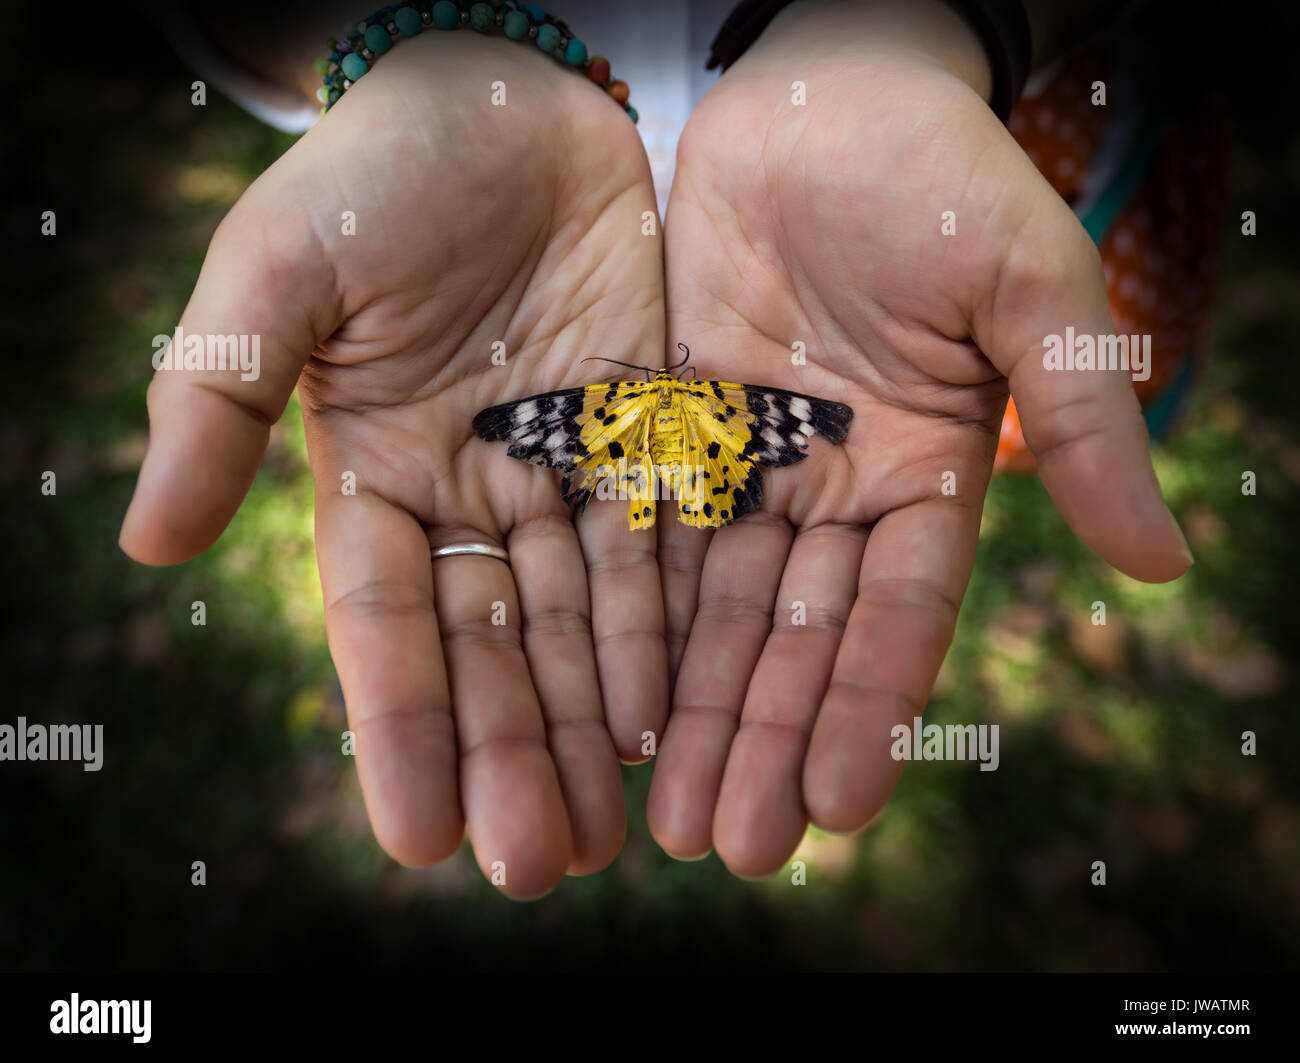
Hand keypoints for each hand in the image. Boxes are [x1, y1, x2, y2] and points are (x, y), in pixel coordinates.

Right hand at [120, 29, 665, 896]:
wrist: (510, 97)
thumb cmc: (381, 169)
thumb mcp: (279, 268)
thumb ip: (218, 396)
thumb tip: (148, 542)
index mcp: (372, 471)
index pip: (386, 625)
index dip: (401, 727)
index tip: (417, 838)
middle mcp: (469, 493)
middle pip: (493, 648)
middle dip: (513, 755)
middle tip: (544, 866)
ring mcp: (560, 471)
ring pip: (579, 622)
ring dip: (593, 725)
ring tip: (617, 831)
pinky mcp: (645, 437)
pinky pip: (659, 551)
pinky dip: (664, 635)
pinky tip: (673, 718)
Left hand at [650, 0, 1191, 874]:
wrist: (822, 95)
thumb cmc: (942, 175)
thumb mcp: (1031, 289)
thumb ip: (1083, 422)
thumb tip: (1162, 565)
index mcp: (925, 472)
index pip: (898, 614)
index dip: (866, 707)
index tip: (835, 807)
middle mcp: (836, 490)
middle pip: (798, 637)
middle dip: (766, 741)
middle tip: (733, 849)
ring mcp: (750, 466)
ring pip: (718, 611)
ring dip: (695, 713)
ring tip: (668, 821)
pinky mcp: (675, 432)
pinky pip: (648, 539)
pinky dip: (632, 622)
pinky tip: (609, 705)